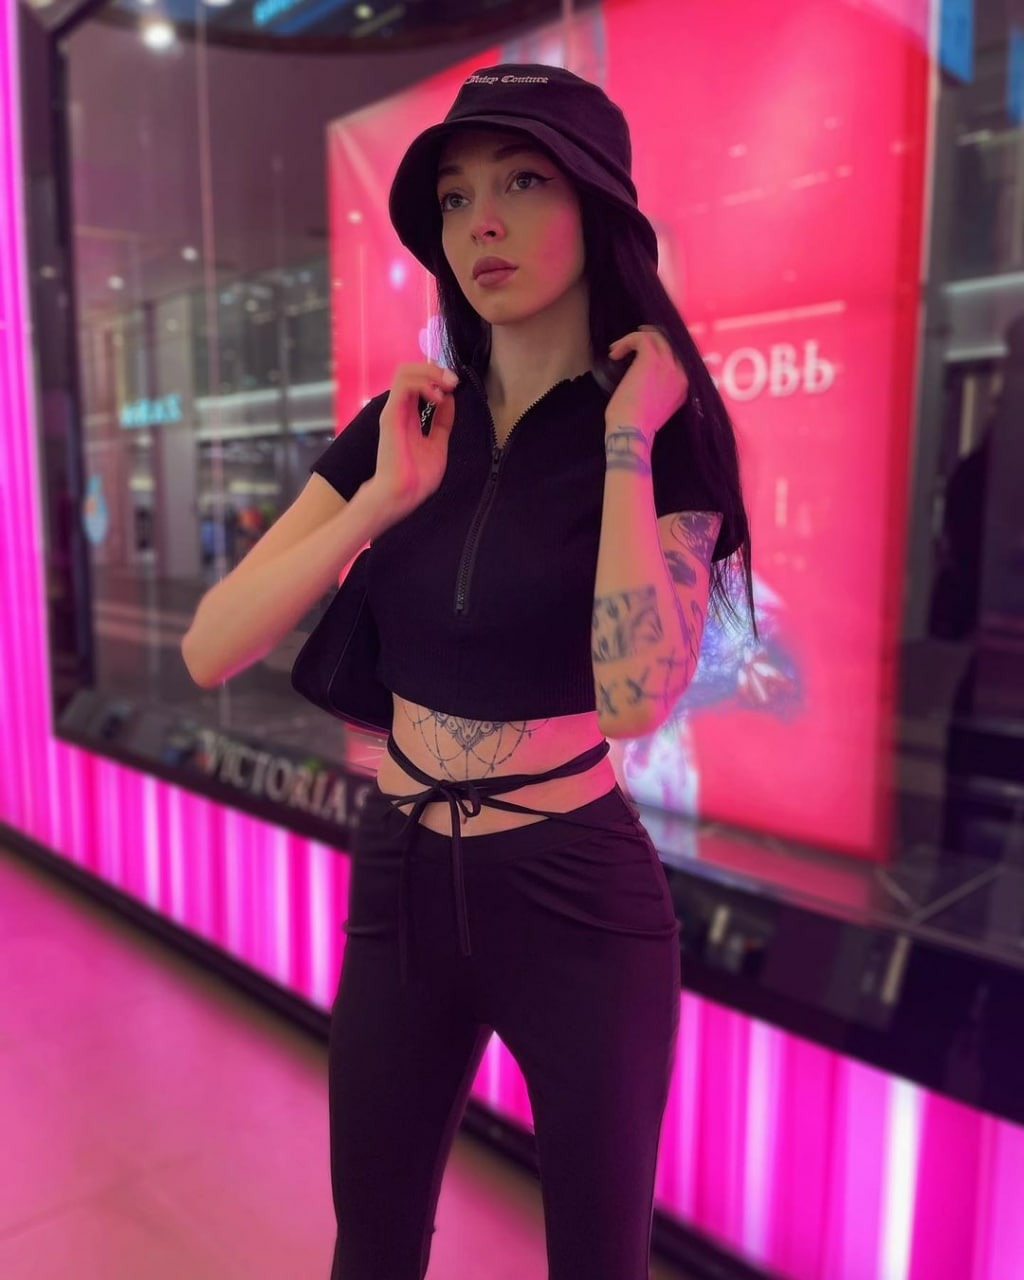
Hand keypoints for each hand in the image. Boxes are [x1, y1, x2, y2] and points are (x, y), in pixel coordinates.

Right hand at [370, 361, 457, 519]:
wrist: (403, 495)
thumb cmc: (416, 478)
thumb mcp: (438, 444)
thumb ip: (442, 422)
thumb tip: (450, 400)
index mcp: (409, 416)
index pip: (418, 381)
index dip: (437, 376)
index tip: (455, 385)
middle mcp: (400, 409)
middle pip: (410, 370)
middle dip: (435, 368)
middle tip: (453, 381)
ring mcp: (394, 411)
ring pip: (405, 371)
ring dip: (430, 372)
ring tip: (446, 386)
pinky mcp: (391, 415)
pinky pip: (404, 385)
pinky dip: (423, 384)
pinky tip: (437, 397)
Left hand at [604, 325, 688, 448]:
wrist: (632, 431)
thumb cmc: (639, 424)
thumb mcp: (660, 405)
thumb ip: (663, 389)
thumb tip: (649, 376)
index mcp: (685, 384)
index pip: (678, 354)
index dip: (661, 348)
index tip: (644, 350)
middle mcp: (682, 372)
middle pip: (669, 341)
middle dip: (649, 337)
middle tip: (631, 341)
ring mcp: (669, 364)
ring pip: (655, 336)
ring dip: (633, 339)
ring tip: (617, 349)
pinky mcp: (651, 359)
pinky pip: (641, 338)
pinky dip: (625, 342)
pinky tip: (614, 354)